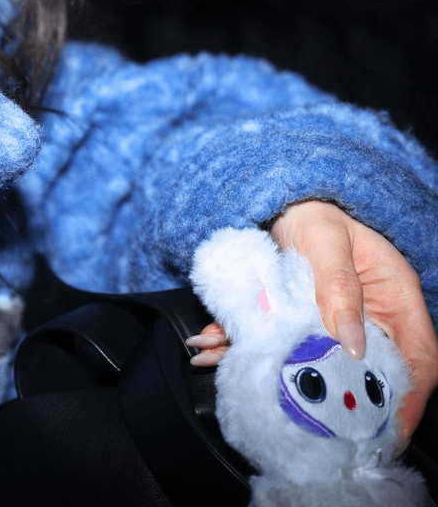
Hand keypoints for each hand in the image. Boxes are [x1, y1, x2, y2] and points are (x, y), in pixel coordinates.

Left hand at [188, 200, 437, 440]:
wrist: (284, 202)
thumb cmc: (317, 215)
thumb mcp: (328, 244)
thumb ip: (338, 289)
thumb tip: (351, 341)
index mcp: (396, 302)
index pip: (419, 362)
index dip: (407, 401)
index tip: (386, 429)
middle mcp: (369, 321)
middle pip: (368, 375)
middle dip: (339, 401)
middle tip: (308, 418)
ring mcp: (332, 326)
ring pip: (315, 365)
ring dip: (276, 375)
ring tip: (241, 377)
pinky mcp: (298, 325)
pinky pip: (276, 346)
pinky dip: (245, 351)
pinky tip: (214, 348)